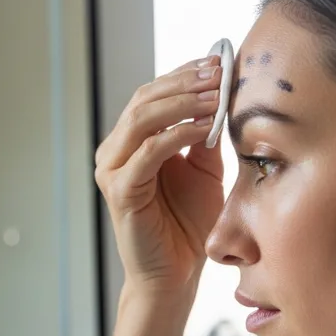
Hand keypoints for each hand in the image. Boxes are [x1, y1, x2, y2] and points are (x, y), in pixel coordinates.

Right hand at [94, 55, 225, 299]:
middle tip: (219, 71)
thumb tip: (221, 96)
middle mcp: (116, 151)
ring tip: (216, 94)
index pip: (152, 94)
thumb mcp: (203, 170)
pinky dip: (178, 133)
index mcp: (131, 143)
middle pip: (145, 98)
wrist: (175, 274)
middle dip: (185, 81)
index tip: (219, 61)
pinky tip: (205, 126)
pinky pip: (149, 150)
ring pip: (142, 118)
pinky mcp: (120, 191)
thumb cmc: (187, 223)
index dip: (184, 74)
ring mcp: (113, 170)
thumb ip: (203, 136)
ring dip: (182, 101)